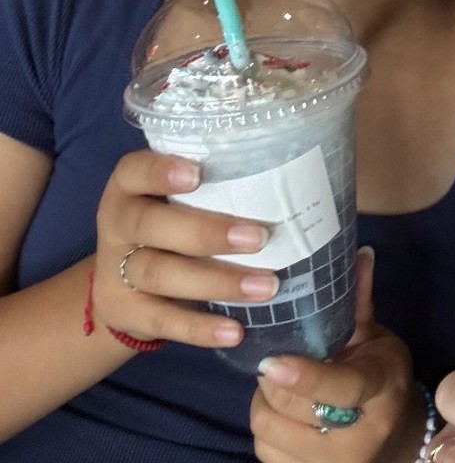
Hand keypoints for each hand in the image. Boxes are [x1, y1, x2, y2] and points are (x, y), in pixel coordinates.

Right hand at [92, 149, 278, 347]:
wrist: (121, 283)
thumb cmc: (173, 221)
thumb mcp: (180, 198)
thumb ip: (217, 187)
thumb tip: (292, 183)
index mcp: (130, 185)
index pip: (136, 170)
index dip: (161, 171)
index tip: (197, 173)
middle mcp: (118, 223)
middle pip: (150, 225)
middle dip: (206, 232)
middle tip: (260, 238)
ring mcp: (114, 271)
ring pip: (160, 274)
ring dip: (217, 281)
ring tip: (266, 287)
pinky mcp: (123, 312)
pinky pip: (161, 320)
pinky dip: (199, 328)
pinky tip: (235, 331)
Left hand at [251, 248, 417, 462]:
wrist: (399, 439)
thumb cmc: (385, 379)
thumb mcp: (377, 340)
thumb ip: (359, 301)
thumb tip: (361, 252)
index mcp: (381, 391)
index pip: (340, 389)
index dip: (305, 377)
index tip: (272, 361)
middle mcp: (359, 438)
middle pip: (291, 410)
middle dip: (274, 380)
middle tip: (276, 358)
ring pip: (270, 433)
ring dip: (265, 403)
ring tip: (279, 384)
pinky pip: (266, 453)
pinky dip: (265, 428)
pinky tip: (281, 412)